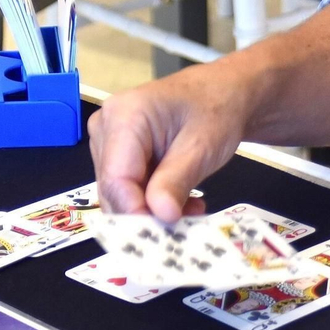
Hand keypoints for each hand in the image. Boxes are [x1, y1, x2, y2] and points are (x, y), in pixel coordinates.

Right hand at [88, 63, 251, 220]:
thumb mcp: (201, 147)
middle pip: (114, 190)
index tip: (162, 236)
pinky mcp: (119, 156)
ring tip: (191, 210)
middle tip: (183, 229)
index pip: (116, 178)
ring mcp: (109, 142)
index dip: (135, 212)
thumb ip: (176, 181)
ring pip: (120, 195)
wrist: (223, 93)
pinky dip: (155, 203)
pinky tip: (183, 203)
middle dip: (146, 215)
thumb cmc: (215, 108)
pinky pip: (129, 191)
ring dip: (154, 211)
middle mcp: (107, 127)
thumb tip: (160, 215)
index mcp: (124, 116)